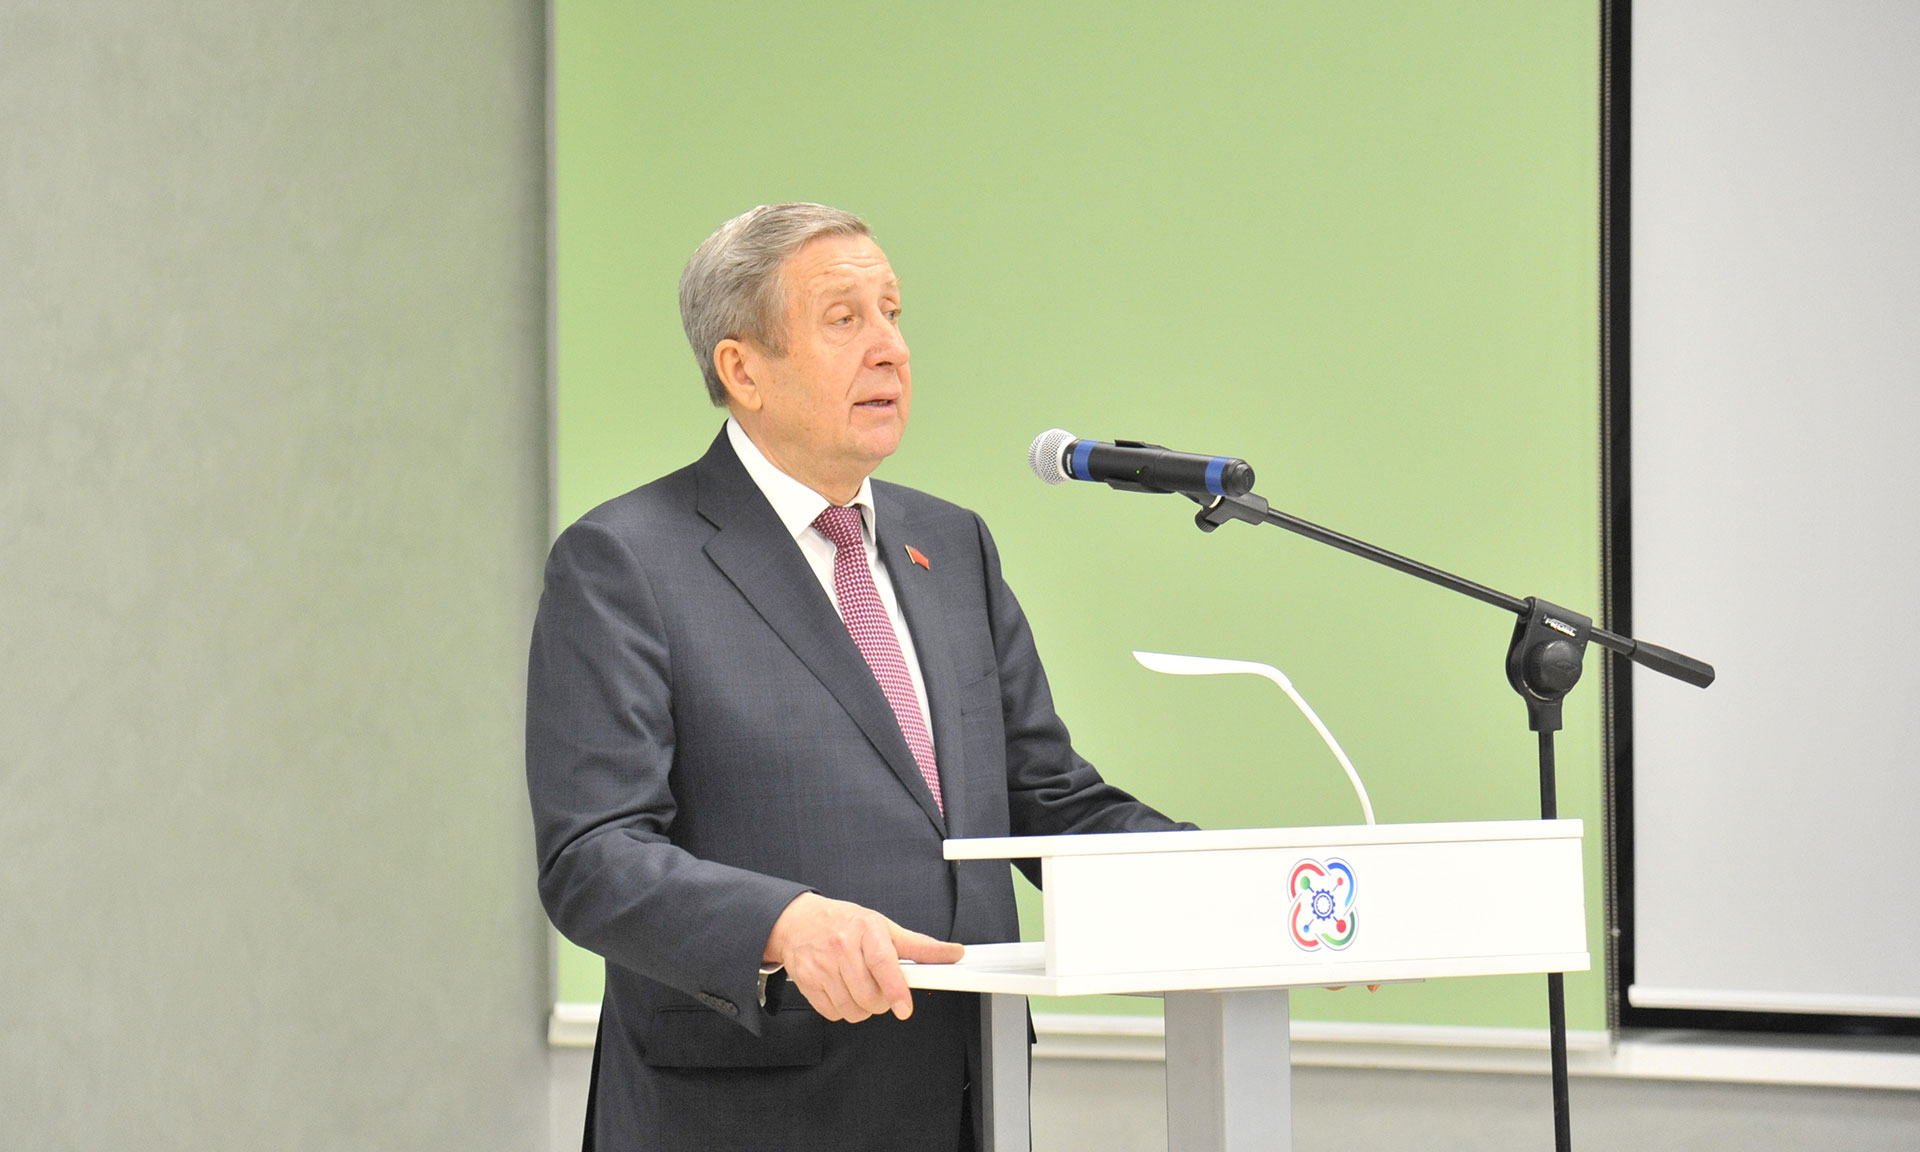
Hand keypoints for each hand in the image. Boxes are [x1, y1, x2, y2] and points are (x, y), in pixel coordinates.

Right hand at [763, 893, 964, 1022]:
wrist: (799, 921)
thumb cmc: (845, 923)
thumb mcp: (884, 927)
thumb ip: (920, 945)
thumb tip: (954, 953)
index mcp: (865, 929)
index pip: (883, 963)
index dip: (896, 989)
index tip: (905, 1008)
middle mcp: (841, 946)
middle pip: (869, 995)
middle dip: (882, 1001)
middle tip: (881, 989)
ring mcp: (821, 965)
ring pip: (852, 1009)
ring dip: (863, 1009)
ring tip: (862, 989)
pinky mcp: (806, 982)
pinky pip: (833, 1013)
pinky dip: (843, 1010)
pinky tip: (843, 991)